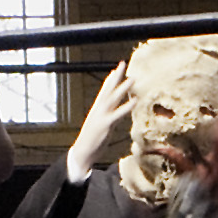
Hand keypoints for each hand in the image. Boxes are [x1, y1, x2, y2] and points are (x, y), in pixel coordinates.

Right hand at [67, 61, 135, 181]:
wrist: (81, 153)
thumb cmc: (91, 141)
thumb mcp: (98, 125)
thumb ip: (105, 117)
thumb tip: (112, 111)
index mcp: (97, 110)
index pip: (104, 91)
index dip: (110, 80)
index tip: (116, 69)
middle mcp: (98, 110)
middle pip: (108, 89)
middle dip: (115, 76)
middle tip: (123, 63)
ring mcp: (101, 116)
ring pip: (113, 98)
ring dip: (123, 87)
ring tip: (133, 78)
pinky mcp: (105, 125)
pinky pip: (118, 114)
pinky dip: (126, 106)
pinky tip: (135, 100)